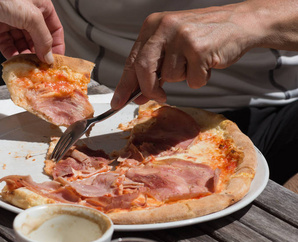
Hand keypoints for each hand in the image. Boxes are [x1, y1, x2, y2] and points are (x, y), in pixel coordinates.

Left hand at [0, 0, 64, 62]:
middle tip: (41, 66)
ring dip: (25, 55)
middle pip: (37, 38)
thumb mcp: (33, 17)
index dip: (56, 45)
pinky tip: (16, 61)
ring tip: (29, 66)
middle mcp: (27, 13)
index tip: (55, 59)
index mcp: (40, 5)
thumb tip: (49, 56)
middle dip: (39, 53)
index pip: (54, 28)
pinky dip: (11, 54)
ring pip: (22, 43)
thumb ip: (44, 39)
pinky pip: (7, 44)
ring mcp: (12, 20)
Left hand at [111, 1, 264, 108]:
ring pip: (170, 77)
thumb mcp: (172, 45)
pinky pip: (193, 81)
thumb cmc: (204, 35)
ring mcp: (182, 37)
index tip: (118, 102)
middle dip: (149, 88)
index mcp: (153, 25)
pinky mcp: (199, 48)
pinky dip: (201, 79)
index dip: (125, 84)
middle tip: (159, 97)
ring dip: (184, 77)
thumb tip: (138, 95)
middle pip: (143, 68)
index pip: (132, 59)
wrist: (240, 23)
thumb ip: (154, 68)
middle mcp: (165, 27)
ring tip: (196, 62)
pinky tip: (208, 63)